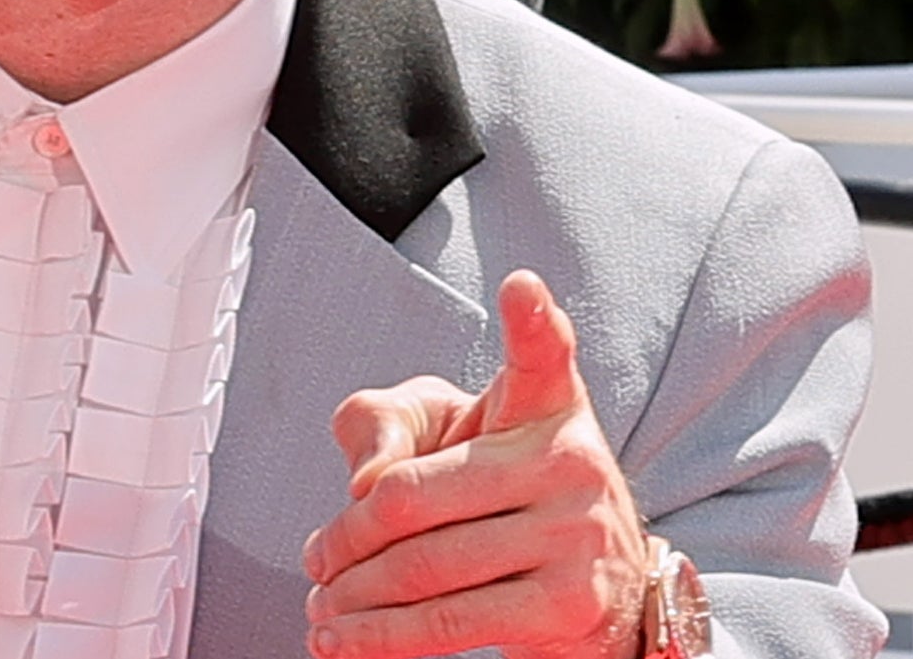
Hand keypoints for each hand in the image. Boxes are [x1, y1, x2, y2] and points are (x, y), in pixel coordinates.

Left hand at [302, 271, 653, 658]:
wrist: (596, 585)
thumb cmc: (500, 488)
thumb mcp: (450, 428)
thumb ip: (389, 424)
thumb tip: (367, 485)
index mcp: (546, 404)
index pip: (542, 355)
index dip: (532, 319)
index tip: (521, 289)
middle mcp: (570, 461)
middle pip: (418, 496)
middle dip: (349, 537)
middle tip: (316, 558)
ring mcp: (576, 536)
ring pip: (427, 567)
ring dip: (355, 594)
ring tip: (320, 606)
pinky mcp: (569, 606)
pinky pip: (452, 624)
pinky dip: (383, 639)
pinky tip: (342, 641)